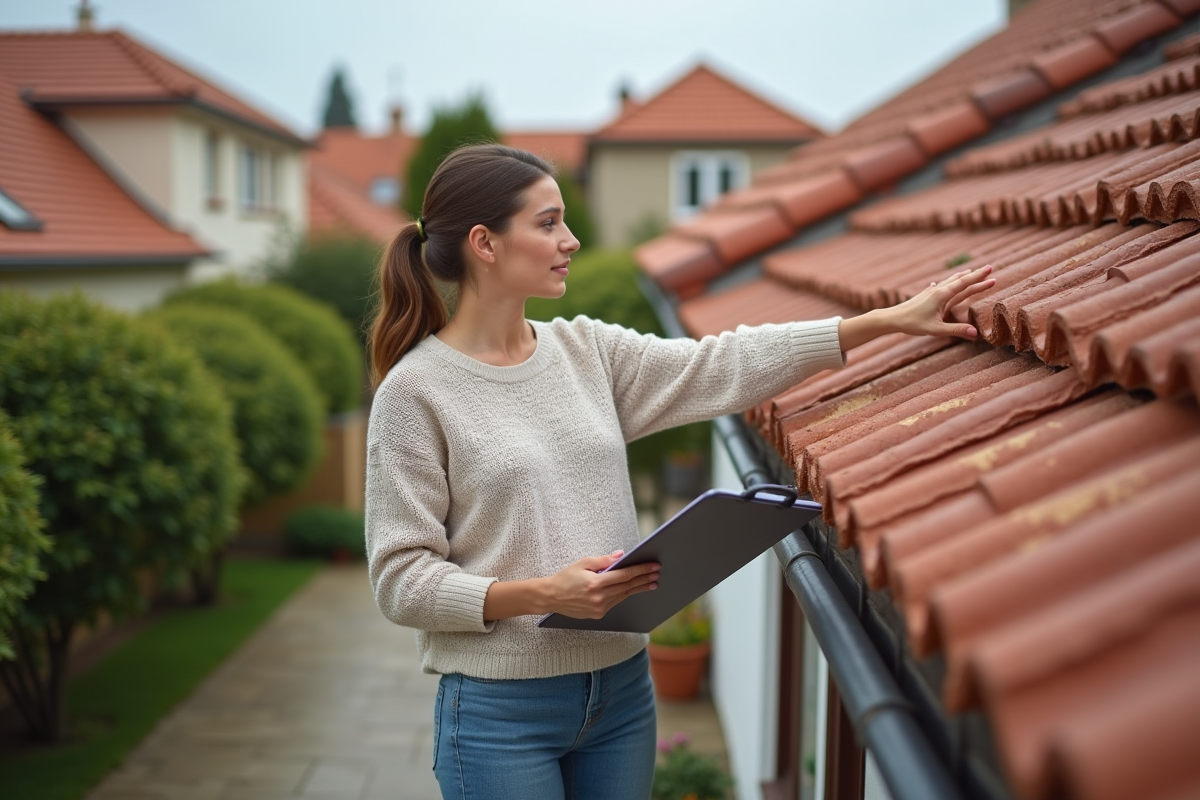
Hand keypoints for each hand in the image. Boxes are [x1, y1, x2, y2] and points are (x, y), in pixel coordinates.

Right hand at [545, 550, 659, 619]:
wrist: (551, 596)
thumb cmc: (566, 577)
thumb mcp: (583, 563)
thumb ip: (604, 560)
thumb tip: (621, 555)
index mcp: (596, 583)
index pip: (625, 575)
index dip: (641, 570)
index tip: (654, 566)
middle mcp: (599, 598)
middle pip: (627, 587)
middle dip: (644, 579)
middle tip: (657, 574)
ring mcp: (599, 608)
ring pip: (623, 596)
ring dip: (638, 588)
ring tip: (650, 582)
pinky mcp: (598, 615)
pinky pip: (615, 602)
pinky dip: (624, 594)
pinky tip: (633, 590)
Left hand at [888, 264, 995, 338]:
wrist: (893, 318)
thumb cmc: (913, 324)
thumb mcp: (936, 329)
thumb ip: (956, 330)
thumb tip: (975, 333)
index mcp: (942, 295)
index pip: (965, 284)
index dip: (978, 278)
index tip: (991, 271)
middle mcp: (938, 290)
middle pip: (960, 281)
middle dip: (976, 277)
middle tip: (990, 271)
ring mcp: (931, 292)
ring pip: (950, 282)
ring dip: (962, 277)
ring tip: (970, 272)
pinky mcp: (925, 296)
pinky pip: (938, 287)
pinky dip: (944, 283)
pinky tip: (938, 283)